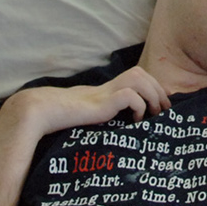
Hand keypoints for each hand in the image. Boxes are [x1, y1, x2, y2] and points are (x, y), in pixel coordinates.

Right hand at [6, 65, 171, 138]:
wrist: (42, 112)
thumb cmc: (59, 119)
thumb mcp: (84, 119)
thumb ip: (96, 120)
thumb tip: (108, 132)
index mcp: (104, 90)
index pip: (135, 77)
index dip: (151, 87)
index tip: (160, 106)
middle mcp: (106, 87)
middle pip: (140, 73)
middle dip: (157, 88)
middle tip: (164, 109)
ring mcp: (104, 93)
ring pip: (138, 78)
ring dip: (152, 94)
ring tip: (154, 113)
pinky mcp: (102, 102)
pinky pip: (130, 96)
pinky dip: (139, 106)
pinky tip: (136, 119)